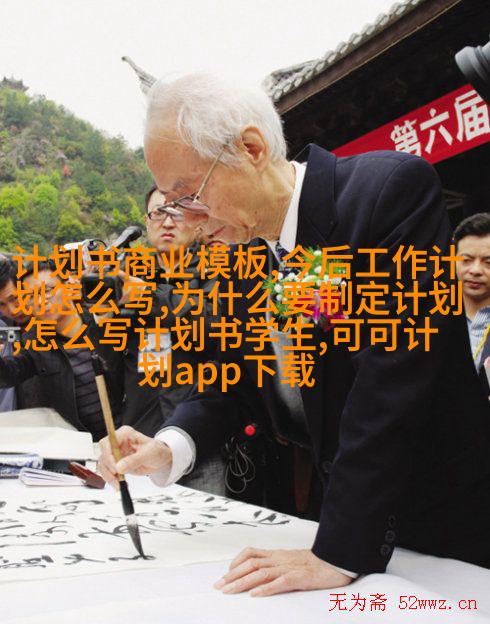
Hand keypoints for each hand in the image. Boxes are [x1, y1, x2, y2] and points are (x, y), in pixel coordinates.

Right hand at [97, 425, 171, 487]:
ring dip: (108, 476)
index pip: (108, 442)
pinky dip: (110, 479)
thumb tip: (119, 467)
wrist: (160, 459)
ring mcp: (115, 453)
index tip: (115, 468)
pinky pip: (107, 471)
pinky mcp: (115, 463)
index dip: (109, 455)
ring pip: (103, 464)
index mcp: (125, 434)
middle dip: (108, 468)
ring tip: (119, 484)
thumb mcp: (149, 454)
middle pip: (103, 454)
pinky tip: (119, 483)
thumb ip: (134, 460)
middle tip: (118, 478)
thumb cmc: (156, 451)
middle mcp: (117, 442)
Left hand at [214, 548, 352, 596]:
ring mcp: (291, 567)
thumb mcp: (295, 561)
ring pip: (261, 572)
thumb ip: (280, 565)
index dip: (236, 562)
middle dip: (233, 575)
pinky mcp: (301, 577)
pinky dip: (267, 588)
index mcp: (279, 555)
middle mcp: (281, 559)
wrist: (340, 559)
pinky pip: (281, 582)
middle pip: (252, 564)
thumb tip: (262, 576)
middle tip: (218, 586)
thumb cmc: (319, 563)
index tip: (225, 573)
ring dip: (243, 582)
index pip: (252, 554)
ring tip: (229, 590)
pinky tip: (256, 594)